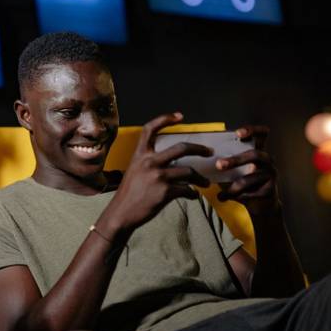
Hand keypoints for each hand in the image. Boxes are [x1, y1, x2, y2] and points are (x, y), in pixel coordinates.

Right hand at [103, 113, 212, 234]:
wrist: (121, 213)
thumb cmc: (129, 194)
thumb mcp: (134, 171)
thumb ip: (149, 163)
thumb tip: (173, 162)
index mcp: (139, 155)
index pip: (151, 129)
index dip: (165, 119)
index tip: (180, 116)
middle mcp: (149, 162)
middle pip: (182, 148)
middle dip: (200, 149)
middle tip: (209, 152)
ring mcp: (158, 177)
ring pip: (189, 172)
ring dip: (201, 178)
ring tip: (206, 183)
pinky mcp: (165, 192)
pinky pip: (187, 190)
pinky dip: (192, 193)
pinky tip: (192, 195)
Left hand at [216, 126, 281, 216]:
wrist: (259, 205)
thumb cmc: (242, 183)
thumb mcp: (233, 171)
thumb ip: (224, 162)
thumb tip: (201, 156)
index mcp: (257, 152)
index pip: (261, 135)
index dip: (252, 131)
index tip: (238, 133)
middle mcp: (267, 160)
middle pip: (254, 155)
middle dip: (235, 160)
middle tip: (219, 165)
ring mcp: (271, 175)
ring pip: (250, 179)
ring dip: (232, 187)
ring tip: (221, 192)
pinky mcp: (270, 190)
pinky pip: (250, 193)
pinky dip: (234, 197)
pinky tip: (223, 198)